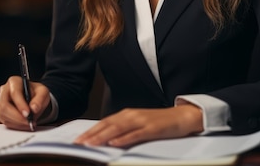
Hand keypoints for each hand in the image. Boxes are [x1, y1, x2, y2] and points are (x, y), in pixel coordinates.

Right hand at [0, 75, 50, 129]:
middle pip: (5, 105)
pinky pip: (5, 121)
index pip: (14, 93)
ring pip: (3, 115)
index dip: (20, 104)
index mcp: (14, 81)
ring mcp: (0, 102)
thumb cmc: (37, 93)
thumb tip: (34, 108)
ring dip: (17, 122)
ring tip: (29, 123)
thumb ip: (40, 99)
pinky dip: (15, 125)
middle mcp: (4, 90)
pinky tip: (24, 124)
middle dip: (17, 116)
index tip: (28, 113)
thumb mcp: (43, 92)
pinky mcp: (1, 112)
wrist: (34, 99)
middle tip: (28, 122)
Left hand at [74, 105, 203, 146]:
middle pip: (108, 125)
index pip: (104, 123)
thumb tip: (105, 140)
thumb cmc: (159, 122)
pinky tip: (114, 144)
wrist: (181, 117)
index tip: (77, 140)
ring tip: (90, 144)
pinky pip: (135, 134)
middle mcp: (131, 115)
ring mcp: (142, 121)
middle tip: (78, 143)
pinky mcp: (152, 128)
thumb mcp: (138, 124)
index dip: (90, 131)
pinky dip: (124, 139)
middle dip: (91, 135)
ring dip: (103, 136)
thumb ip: (123, 130)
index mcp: (127, 115)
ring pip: (118, 129)